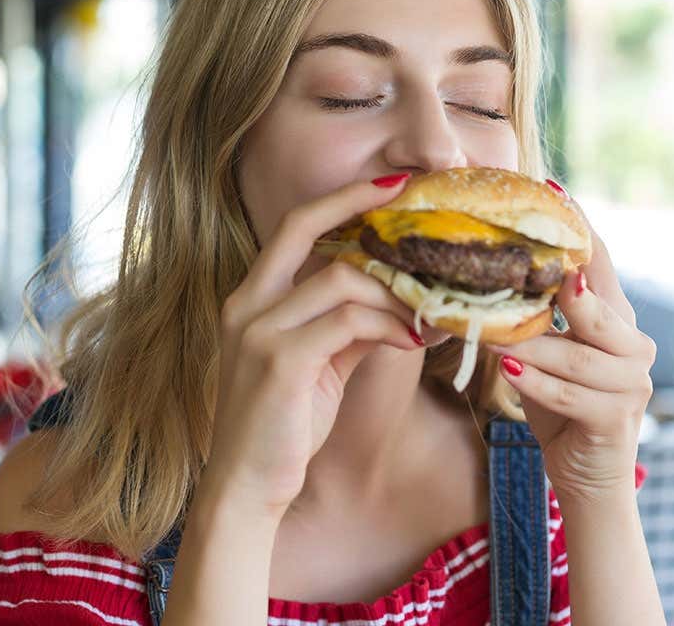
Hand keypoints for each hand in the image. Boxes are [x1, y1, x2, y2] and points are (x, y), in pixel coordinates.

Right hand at [206, 174, 422, 519]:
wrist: (245, 488)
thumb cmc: (282, 427)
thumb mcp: (318, 364)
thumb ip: (349, 326)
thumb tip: (401, 302)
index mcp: (251, 298)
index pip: (293, 225)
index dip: (341, 198)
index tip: (390, 184)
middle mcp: (246, 304)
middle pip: (303, 226)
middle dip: (360, 206)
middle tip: (416, 208)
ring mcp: (258, 330)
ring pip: (341, 279)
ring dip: (395, 294)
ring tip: (429, 314)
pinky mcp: (280, 360)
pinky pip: (349, 322)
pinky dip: (388, 326)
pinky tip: (412, 341)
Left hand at [486, 211, 654, 505]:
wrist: (587, 477)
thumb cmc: (560, 404)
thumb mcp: (545, 352)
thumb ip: (533, 316)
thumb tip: (485, 271)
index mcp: (616, 320)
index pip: (600, 264)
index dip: (581, 229)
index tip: (555, 191)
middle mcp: (632, 345)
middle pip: (597, 305)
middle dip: (560, 286)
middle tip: (523, 264)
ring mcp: (631, 383)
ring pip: (578, 355)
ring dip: (533, 345)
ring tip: (493, 334)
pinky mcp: (615, 419)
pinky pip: (573, 396)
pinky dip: (539, 384)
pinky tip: (510, 373)